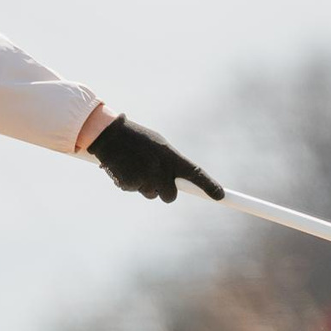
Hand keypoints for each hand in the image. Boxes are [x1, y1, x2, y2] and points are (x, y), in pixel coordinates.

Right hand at [87, 116, 223, 202]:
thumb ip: (169, 163)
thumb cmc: (136, 138)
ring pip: (151, 194)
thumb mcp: (158, 146)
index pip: (195, 174)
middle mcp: (160, 168)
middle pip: (170, 196)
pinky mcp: (129, 184)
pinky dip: (128, 183)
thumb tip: (177, 183)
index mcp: (170, 156)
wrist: (109, 134)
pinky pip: (133, 190)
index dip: (209, 186)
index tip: (221, 196)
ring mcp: (144, 178)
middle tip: (154, 178)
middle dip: (164, 191)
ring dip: (144, 186)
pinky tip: (123, 168)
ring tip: (134, 166)